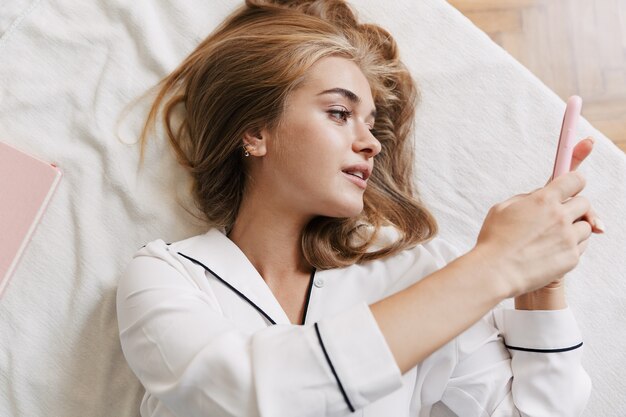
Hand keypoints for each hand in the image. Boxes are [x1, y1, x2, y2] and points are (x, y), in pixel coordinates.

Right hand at [475, 138, 599, 297]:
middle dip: (574, 207)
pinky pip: (581, 246)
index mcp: (543, 200)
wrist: (496, 271)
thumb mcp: (503, 208)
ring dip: (574, 228)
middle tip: (560, 215)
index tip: (575, 182)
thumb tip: (542, 195)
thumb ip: (528, 198)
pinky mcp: (572, 258)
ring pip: (585, 226)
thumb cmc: (494, 239)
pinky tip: (552, 251)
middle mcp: (560, 216)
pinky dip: (571, 246)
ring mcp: (568, 238)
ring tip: (552, 237)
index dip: (575, 180)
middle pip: (584, 203)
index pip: (575, 179)